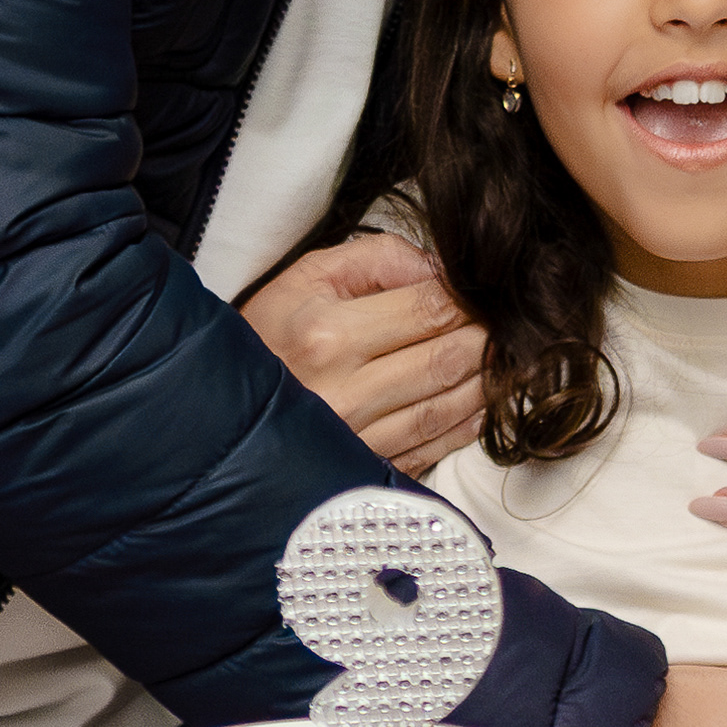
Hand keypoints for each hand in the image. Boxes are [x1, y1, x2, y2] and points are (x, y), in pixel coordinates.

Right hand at [237, 230, 486, 474]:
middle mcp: (344, 391)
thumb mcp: (308, 276)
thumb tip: (441, 269)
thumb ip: (379, 258)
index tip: (484, 292)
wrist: (219, 407)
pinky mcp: (365, 467)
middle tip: (506, 323)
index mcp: (328, 335)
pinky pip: (435, 445)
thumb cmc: (268, 336)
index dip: (469, 299)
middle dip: (488, 337)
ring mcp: (356, 437)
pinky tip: (480, 400)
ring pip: (449, 405)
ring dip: (488, 380)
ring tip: (504, 358)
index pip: (430, 309)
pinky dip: (468, 422)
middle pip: (449, 358)